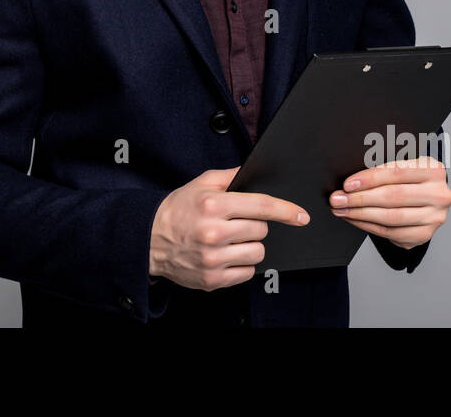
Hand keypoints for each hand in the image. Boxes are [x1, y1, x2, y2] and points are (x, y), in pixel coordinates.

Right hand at [149, 167, 309, 290]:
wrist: (149, 239)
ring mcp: (212, 258)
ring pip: (257, 253)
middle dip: (256, 225)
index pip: (261, 206)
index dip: (286, 210)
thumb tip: (254, 171)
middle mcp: (213, 232)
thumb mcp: (200, 184)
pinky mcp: (212, 279)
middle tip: (238, 223)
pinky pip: (246, 273)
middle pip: (261, 230)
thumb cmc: (176, 210)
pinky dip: (242, 264)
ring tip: (232, 240)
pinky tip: (227, 255)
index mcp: (213, 205)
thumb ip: (229, 176)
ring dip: (250, 246)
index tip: (301, 216)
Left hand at [330, 156, 450, 249]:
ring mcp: (434, 217)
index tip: (347, 184)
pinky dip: (368, 226)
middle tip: (338, 199)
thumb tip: (350, 182)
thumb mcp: (403, 166)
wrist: (428, 198)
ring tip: (341, 210)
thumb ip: (383, 169)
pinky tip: (354, 219)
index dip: (369, 179)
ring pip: (391, 217)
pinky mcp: (424, 234)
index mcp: (433, 170)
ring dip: (360, 214)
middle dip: (360, 198)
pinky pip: (391, 233)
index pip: (396, 173)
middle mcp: (439, 194)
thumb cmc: (409, 179)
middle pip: (393, 197)